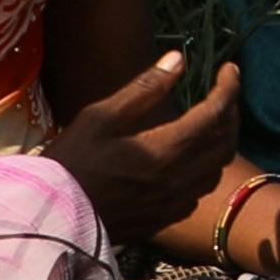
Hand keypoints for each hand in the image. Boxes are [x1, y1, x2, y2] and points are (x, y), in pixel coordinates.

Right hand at [52, 47, 247, 241]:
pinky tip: (190, 159)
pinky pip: (198, 193)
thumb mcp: (99, 117)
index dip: (229, 88)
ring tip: (211, 122)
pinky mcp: (163, 220)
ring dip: (222, 143)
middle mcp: (177, 180)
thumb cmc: (68, 162)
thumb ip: (143, 89)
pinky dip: (205, 169)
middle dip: (232, 114)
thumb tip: (178, 59)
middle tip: (224, 94)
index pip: (215, 114)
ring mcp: (172, 204)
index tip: (230, 69)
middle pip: (226, 145)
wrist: (47, 218)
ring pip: (216, 171)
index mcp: (164, 151)